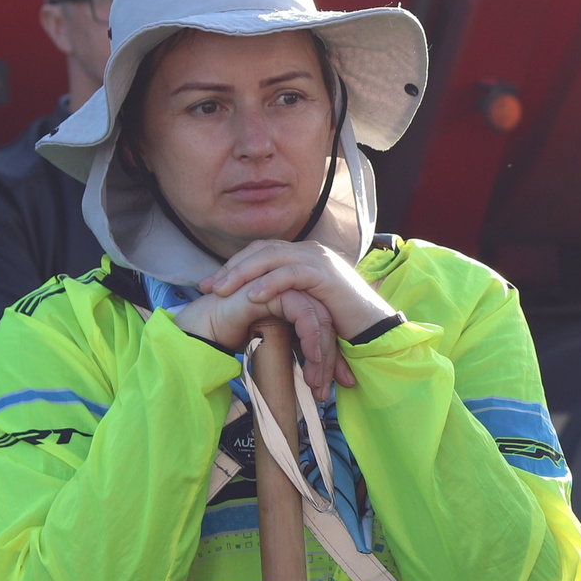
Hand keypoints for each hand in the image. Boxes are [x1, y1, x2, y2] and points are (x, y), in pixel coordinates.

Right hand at [174, 284, 352, 402]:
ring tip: (315, 383)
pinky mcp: (275, 290)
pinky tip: (310, 356)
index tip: (344, 384)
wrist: (204, 332)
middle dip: (332, 361)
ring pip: (319, 318)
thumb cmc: (237, 340)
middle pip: (327, 324)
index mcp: (299, 303)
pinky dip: (310, 334)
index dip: (336, 358)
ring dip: (321, 354)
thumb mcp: (278, 348)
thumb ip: (299, 352)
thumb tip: (324, 382)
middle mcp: (296, 293)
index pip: (327, 328)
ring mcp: (286, 288)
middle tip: (327, 391)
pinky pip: (303, 310)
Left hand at [201, 240, 393, 340]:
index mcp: (304, 256)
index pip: (261, 251)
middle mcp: (311, 252)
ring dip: (242, 274)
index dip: (234, 265)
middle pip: (261, 250)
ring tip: (221, 291)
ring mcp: (319, 260)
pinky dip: (269, 283)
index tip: (210, 285)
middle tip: (206, 287)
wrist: (374, 329)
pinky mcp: (326, 275)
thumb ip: (285, 296)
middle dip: (231, 268)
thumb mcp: (305, 304)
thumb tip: (255, 302)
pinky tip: (252, 296)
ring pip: (271, 258)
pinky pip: (291, 274)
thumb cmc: (339, 323)